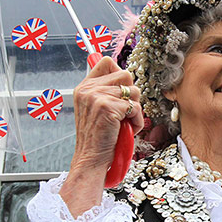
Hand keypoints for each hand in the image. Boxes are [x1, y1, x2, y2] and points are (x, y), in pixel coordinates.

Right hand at [61, 57, 143, 215]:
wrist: (90, 159)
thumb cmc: (98, 138)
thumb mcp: (95, 110)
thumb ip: (105, 92)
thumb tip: (124, 79)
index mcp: (84, 87)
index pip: (106, 62)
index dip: (120, 74)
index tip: (122, 91)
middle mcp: (89, 89)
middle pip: (125, 75)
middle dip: (132, 94)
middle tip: (125, 112)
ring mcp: (97, 97)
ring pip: (134, 91)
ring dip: (135, 110)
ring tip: (125, 123)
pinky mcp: (108, 107)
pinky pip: (136, 107)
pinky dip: (137, 121)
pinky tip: (128, 129)